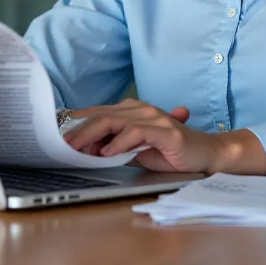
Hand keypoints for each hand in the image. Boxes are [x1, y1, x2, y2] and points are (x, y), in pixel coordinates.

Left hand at [63, 98, 265, 173]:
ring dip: (93, 136)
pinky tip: (108, 153)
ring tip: (78, 150)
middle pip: (102, 115)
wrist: (206, 154)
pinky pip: (136, 133)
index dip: (78, 124)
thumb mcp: (137, 150)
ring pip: (114, 121)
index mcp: (132, 111)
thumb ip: (115, 146)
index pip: (99, 113)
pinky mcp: (165, 130)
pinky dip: (119, 143)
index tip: (59, 138)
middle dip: (78, 130)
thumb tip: (88, 149)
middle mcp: (141, 109)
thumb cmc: (171, 153)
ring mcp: (154, 118)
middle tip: (62, 145)